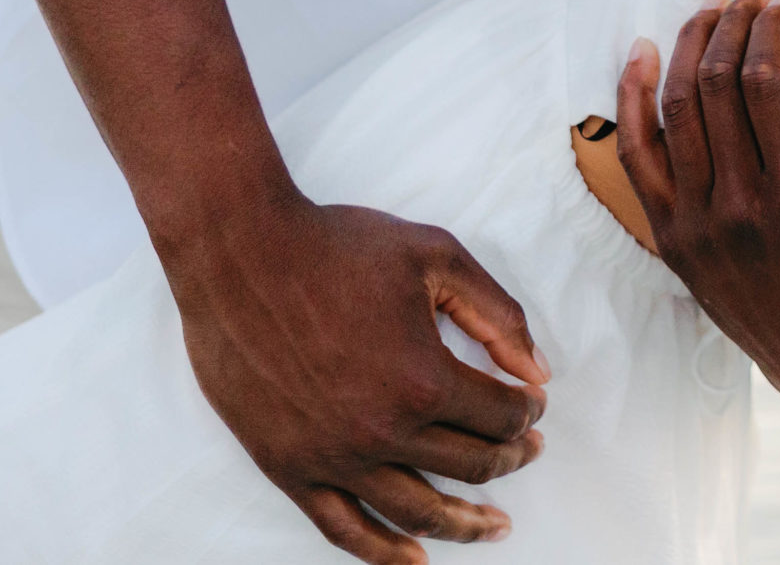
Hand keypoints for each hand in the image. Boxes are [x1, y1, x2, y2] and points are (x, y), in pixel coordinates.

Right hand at [168, 196, 552, 564]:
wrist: (239, 253)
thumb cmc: (337, 246)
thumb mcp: (436, 257)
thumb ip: (498, 315)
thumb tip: (539, 371)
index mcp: (424, 378)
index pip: (500, 416)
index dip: (527, 412)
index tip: (533, 405)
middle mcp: (383, 429)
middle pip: (470, 466)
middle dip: (510, 458)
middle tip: (527, 450)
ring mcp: (333, 456)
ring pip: (417, 513)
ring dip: (465, 523)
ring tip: (493, 526)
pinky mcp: (288, 467)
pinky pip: (343, 529)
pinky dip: (384, 552)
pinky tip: (415, 557)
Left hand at [614, 0, 779, 405]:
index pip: (768, 84)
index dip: (770, 29)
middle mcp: (745, 209)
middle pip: (719, 85)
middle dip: (733, 24)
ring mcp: (701, 225)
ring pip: (677, 110)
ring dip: (688, 47)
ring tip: (710, 10)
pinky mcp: (673, 239)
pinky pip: (638, 157)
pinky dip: (631, 99)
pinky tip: (641, 54)